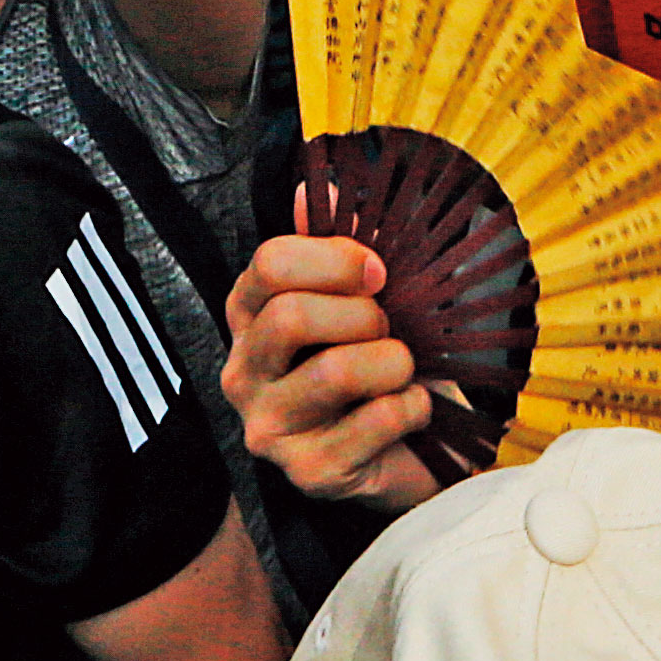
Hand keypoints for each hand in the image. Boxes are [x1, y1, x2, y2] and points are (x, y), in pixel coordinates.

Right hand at [223, 231, 443, 510]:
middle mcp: (243, 373)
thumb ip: (342, 239)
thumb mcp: (366, 294)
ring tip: (403, 370)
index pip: (270, 264)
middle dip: (363, 314)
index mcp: (249, 315)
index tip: (379, 270)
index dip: (336, 257)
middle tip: (390, 327)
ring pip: (334, 370)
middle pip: (291, 316)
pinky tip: (412, 409)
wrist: (416, 445)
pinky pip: (374, 421)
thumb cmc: (383, 359)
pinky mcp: (309, 474)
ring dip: (393, 361)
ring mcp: (269, 429)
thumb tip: (315, 186)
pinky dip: (412, 406)